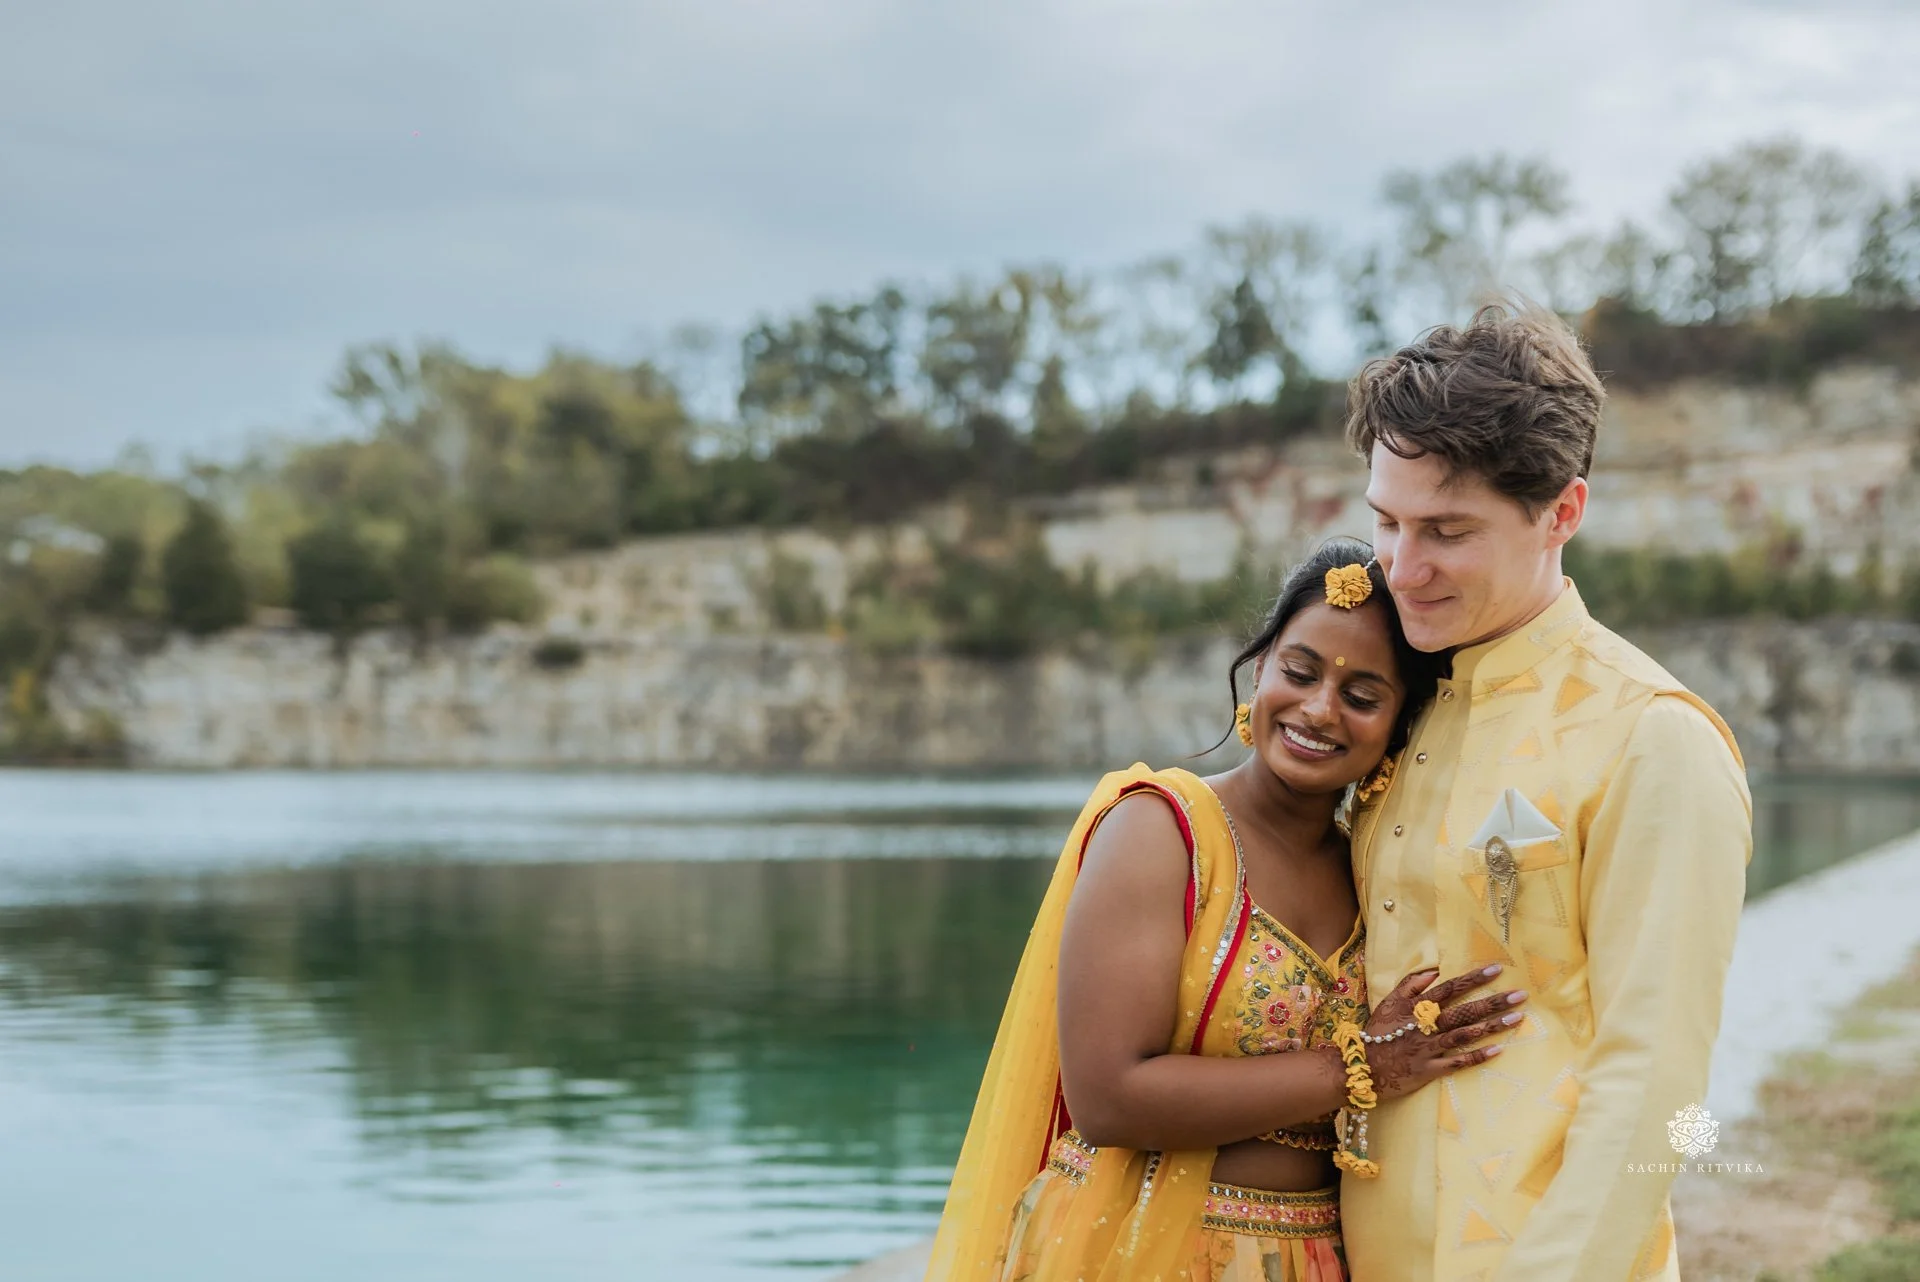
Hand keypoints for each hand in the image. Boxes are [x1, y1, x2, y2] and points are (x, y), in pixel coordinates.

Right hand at [1359, 965, 1526, 1102]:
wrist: (1362, 1067)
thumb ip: (1411, 985)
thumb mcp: (1389, 1002)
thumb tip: (1434, 971)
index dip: (1473, 978)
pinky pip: (1457, 1062)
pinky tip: (1497, 1050)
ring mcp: (1429, 1048)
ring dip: (1492, 1026)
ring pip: (1465, 1034)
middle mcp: (1426, 1025)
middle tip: (1520, 995)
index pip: (1450, 988)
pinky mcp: (1430, 1069)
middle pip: (1464, 1010)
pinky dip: (1477, 1056)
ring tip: (1517, 1018)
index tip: (1496, 969)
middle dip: (1493, 1002)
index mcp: (1417, 1007)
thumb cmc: (1378, 1033)